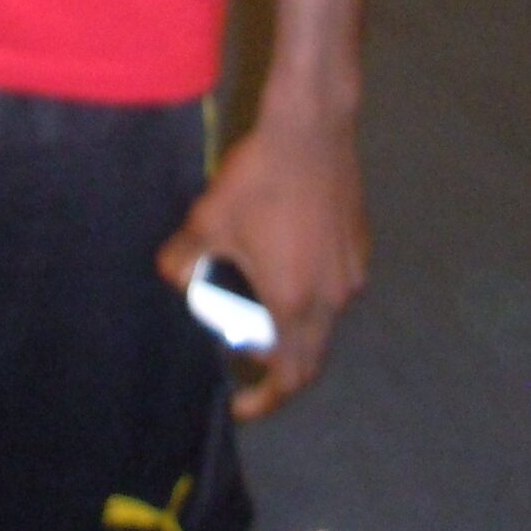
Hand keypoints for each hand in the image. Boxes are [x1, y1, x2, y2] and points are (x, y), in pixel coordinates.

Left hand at [158, 112, 367, 418]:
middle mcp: (333, 297)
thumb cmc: (260, 176)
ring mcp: (353, 272)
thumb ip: (185, 258)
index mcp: (296, 302)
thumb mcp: (209, 218)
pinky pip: (333, 285)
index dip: (265, 399)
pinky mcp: (360, 245)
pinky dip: (308, 290)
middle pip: (308, 353)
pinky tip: (283, 255)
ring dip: (291, 321)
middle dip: (272, 360)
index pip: (290, 376)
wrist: (312, 127)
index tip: (240, 404)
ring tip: (256, 294)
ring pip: (322, 319)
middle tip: (239, 343)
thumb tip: (170, 277)